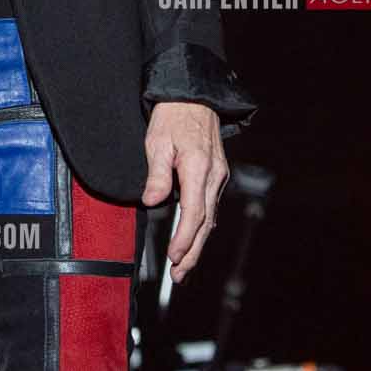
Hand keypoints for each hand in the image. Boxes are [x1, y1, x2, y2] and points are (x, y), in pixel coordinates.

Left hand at [140, 101, 224, 281]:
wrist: (193, 96)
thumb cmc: (173, 115)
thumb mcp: (157, 141)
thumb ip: (156, 174)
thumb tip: (152, 201)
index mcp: (198, 167)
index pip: (194, 212)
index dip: (184, 237)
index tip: (174, 256)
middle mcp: (213, 175)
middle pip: (206, 222)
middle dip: (192, 252)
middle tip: (178, 274)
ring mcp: (218, 176)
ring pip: (210, 217)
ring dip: (197, 243)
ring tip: (183, 266)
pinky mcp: (216, 175)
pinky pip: (210, 206)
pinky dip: (202, 226)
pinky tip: (193, 238)